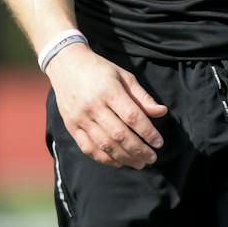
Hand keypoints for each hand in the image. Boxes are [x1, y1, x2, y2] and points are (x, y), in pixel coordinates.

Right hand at [45, 43, 166, 167]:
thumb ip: (142, 96)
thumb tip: (162, 112)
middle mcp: (93, 105)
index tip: (159, 143)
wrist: (66, 63)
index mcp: (108, 90)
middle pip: (120, 135)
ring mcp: (80, 117)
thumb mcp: (123, 76)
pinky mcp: (71, 126)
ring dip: (125, 158)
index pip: (132, 117)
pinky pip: (88, 148)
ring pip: (105, 145)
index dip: (148, 133)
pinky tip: (118, 162)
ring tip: (139, 163)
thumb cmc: (99, 69)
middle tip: (152, 158)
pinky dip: (104, 158)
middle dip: (139, 150)